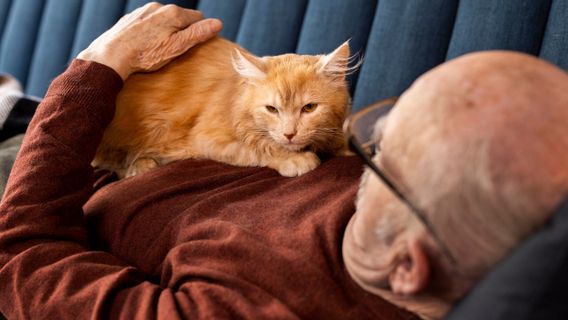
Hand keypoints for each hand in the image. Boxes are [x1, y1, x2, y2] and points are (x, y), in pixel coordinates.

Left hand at [77, 2, 221, 79]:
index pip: (198, 17)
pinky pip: (148, 23)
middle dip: (181, 31)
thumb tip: (217, 23)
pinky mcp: (131, 18)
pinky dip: (150, 32)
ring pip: (163, 19)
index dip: (199, 32)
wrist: (111, 55)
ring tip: (158, 49)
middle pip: (180, 17)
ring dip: (165, 31)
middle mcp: (158, 7)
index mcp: (173, 13)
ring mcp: (143, 11)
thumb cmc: (146, 55)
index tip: (193, 45)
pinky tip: (144, 46)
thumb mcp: (177, 47)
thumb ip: (197, 34)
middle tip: (175, 50)